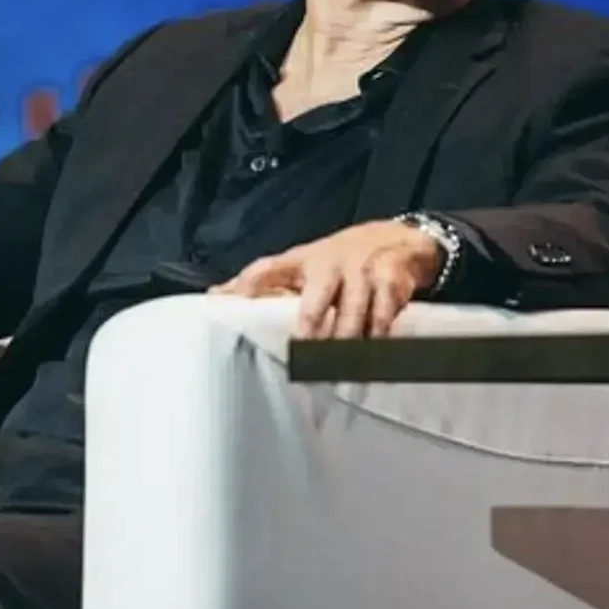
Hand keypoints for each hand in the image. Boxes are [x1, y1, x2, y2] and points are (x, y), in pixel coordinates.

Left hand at [209, 219, 442, 339]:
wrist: (394, 240)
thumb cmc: (334, 261)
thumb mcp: (300, 265)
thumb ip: (262, 282)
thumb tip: (214, 296)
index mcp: (301, 261)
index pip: (267, 270)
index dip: (247, 285)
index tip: (228, 304)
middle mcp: (329, 264)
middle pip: (317, 295)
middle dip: (310, 322)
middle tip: (303, 348)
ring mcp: (361, 271)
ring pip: (353, 311)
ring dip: (346, 340)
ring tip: (337, 368)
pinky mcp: (390, 279)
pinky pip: (384, 312)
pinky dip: (379, 335)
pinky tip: (373, 355)